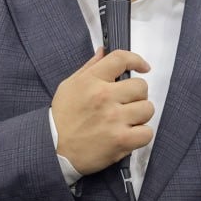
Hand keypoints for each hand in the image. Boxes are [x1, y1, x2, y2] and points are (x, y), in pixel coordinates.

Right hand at [51, 48, 153, 175]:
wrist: (52, 149)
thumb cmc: (62, 117)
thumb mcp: (69, 86)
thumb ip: (89, 67)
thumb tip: (103, 51)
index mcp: (91, 81)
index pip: (121, 59)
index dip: (136, 60)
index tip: (143, 67)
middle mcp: (104, 97)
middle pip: (141, 86)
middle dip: (136, 95)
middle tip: (126, 104)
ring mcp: (114, 119)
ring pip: (147, 109)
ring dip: (140, 115)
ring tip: (127, 120)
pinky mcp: (121, 140)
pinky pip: (147, 132)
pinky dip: (141, 135)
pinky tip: (129, 135)